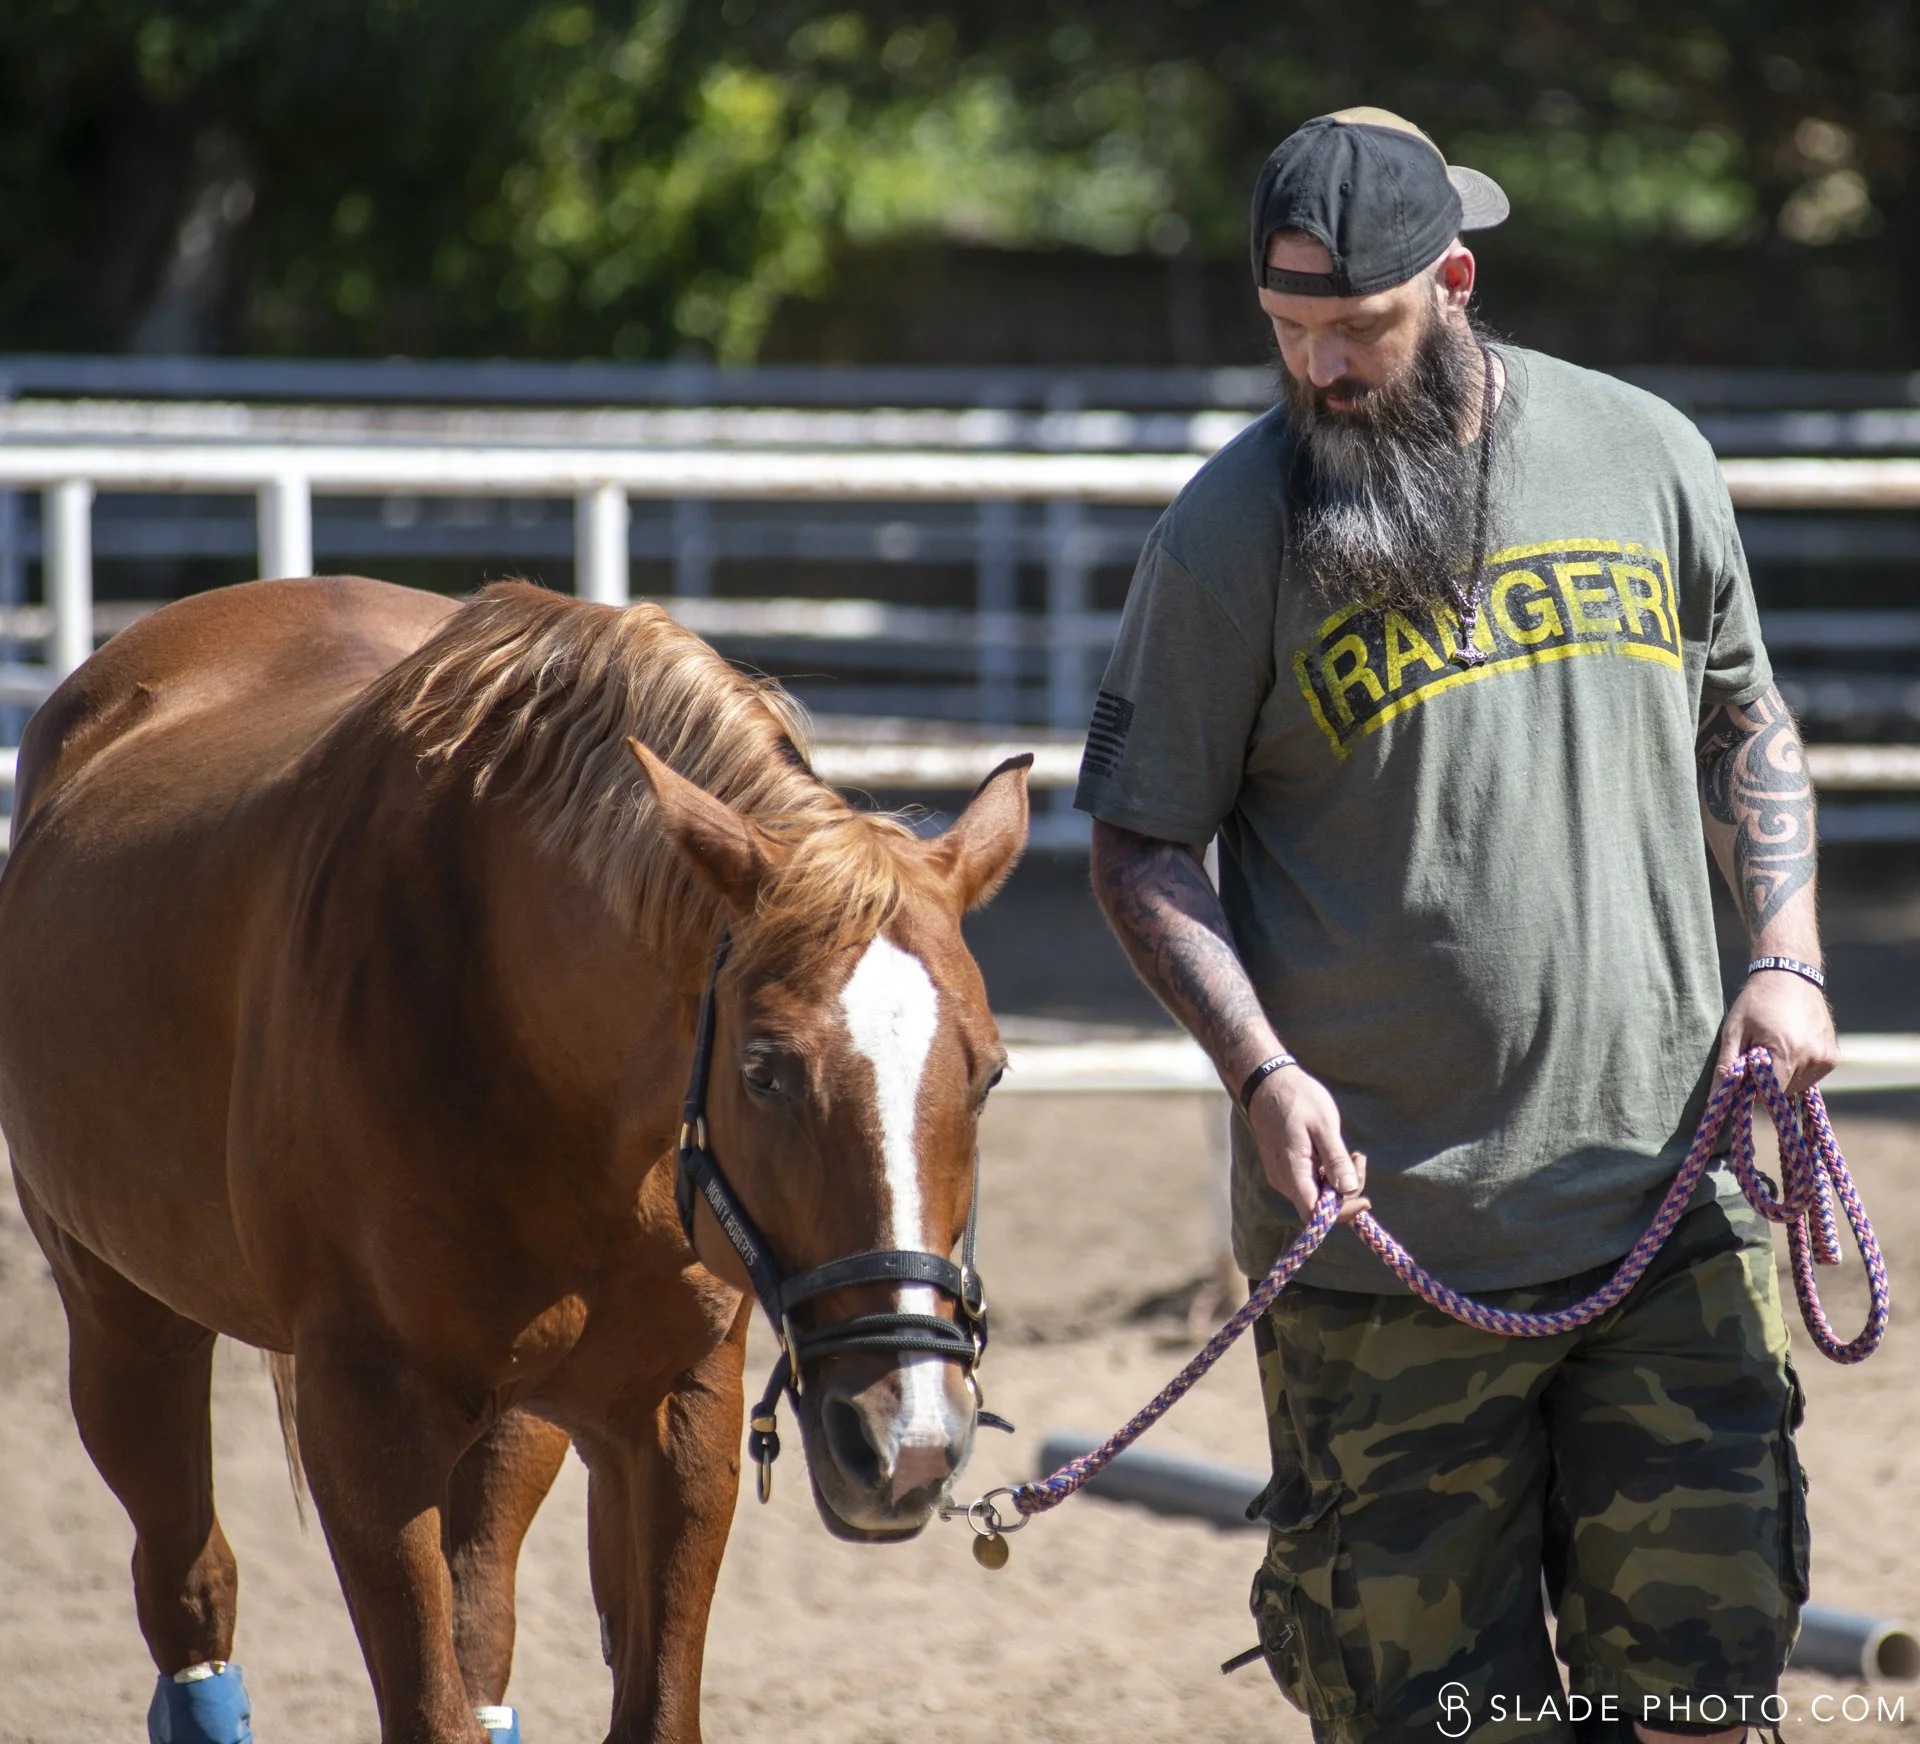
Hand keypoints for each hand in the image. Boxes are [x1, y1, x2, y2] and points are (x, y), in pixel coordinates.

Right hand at [1245, 1065, 1368, 1224]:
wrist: (1267, 1082)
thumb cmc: (1297, 1099)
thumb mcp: (1323, 1125)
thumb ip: (1336, 1159)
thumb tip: (1349, 1189)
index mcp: (1291, 1171)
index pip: (1315, 1214)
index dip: (1342, 1213)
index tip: (1365, 1199)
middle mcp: (1282, 1179)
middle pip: (1318, 1206)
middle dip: (1345, 1191)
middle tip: (1359, 1158)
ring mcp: (1281, 1174)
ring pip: (1315, 1194)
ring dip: (1337, 1181)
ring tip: (1352, 1153)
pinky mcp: (1283, 1167)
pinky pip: (1308, 1182)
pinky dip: (1326, 1174)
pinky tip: (1334, 1152)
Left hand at [1716, 970, 1837, 1099]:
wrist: (1789, 974)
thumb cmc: (1756, 1002)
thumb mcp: (1733, 1032)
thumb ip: (1727, 1068)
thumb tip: (1715, 1100)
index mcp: (1787, 1053)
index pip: (1769, 1095)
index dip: (1753, 1090)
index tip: (1745, 1073)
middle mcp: (1812, 1058)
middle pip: (1784, 1093)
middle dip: (1767, 1082)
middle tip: (1757, 1055)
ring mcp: (1826, 1058)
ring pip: (1798, 1087)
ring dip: (1783, 1077)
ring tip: (1774, 1048)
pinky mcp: (1833, 1056)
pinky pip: (1811, 1076)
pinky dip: (1798, 1069)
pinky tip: (1790, 1047)